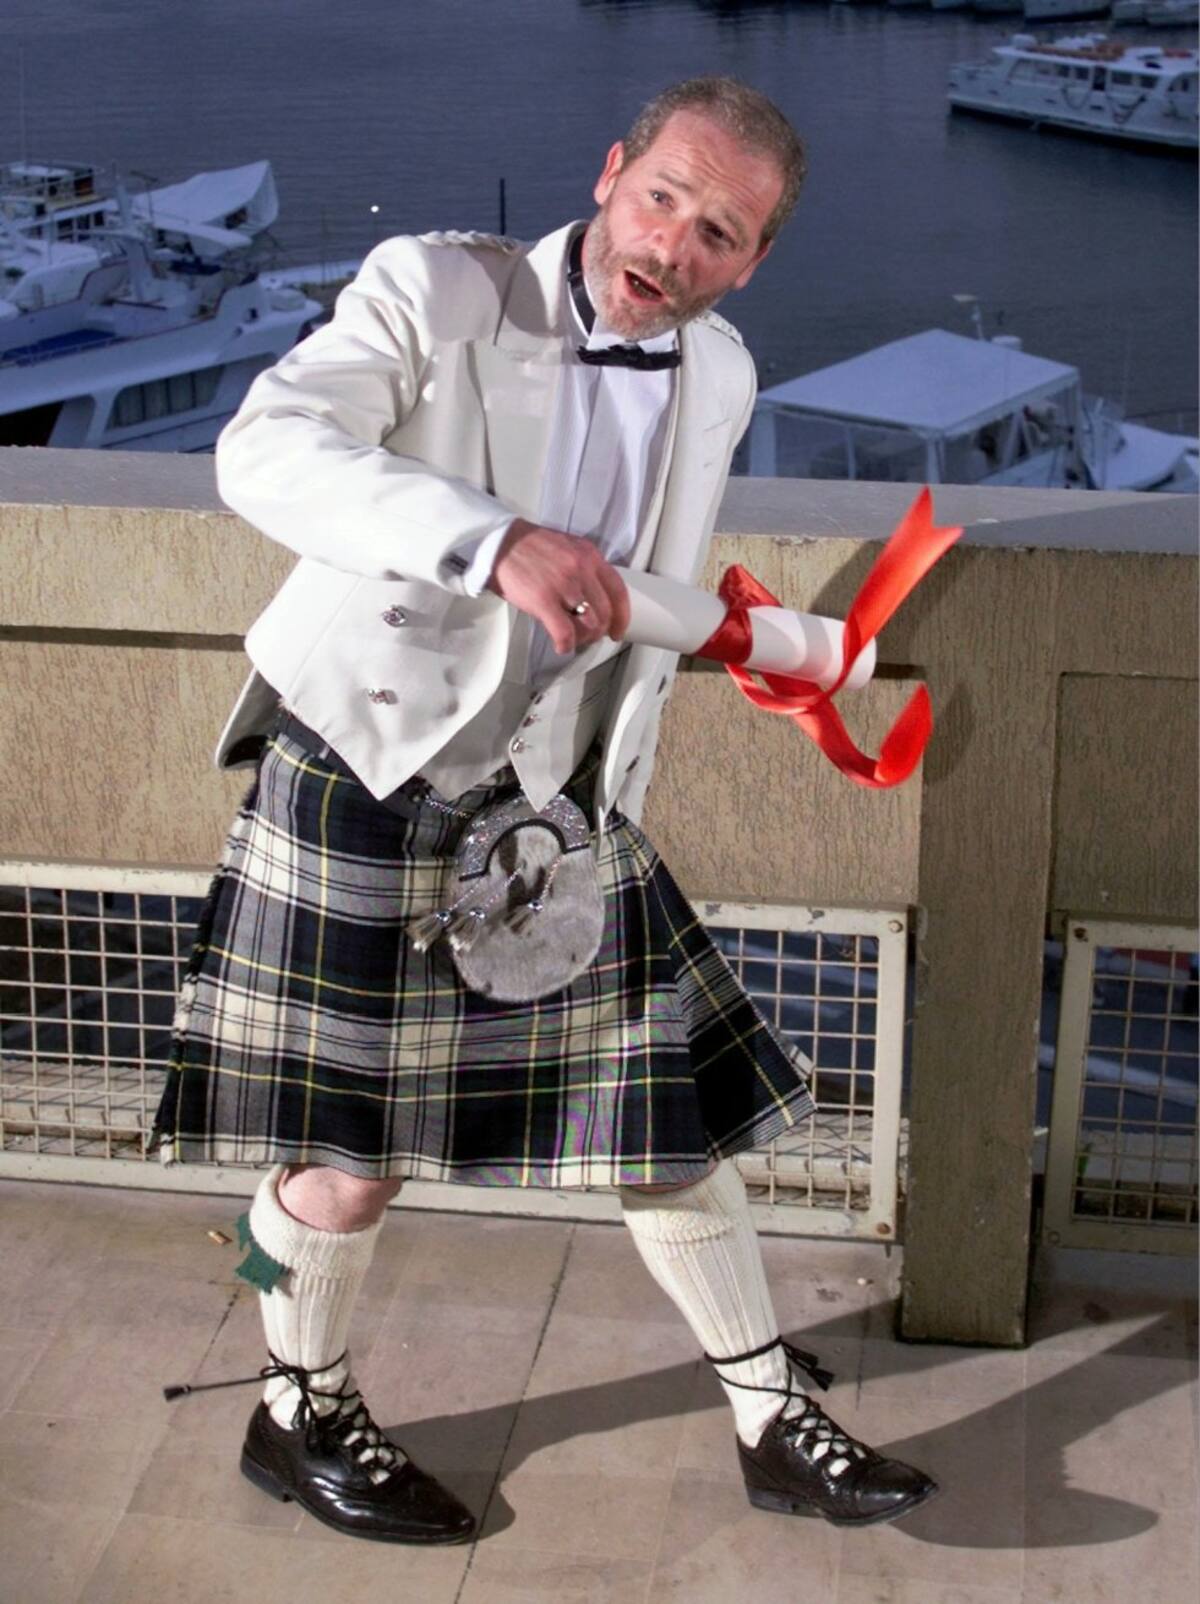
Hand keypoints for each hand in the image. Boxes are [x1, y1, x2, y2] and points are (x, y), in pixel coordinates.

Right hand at [486, 519, 630, 654]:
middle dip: (598, 632)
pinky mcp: (543, 599)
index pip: (618, 591)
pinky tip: (560, 645)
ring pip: (589, 625)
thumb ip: (584, 570)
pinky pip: (565, 633)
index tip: (617, 630)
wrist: (498, 542)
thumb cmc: (529, 548)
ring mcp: (563, 584)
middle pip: (605, 613)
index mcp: (589, 555)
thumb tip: (593, 599)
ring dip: (582, 639)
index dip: (622, 617)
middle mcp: (581, 569)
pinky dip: (565, 645)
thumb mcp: (567, 548)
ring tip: (571, 639)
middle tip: (586, 637)